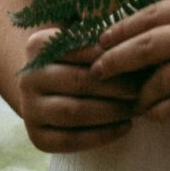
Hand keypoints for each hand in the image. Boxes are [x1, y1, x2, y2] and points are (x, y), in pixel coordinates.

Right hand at [18, 29, 141, 152]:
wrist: (47, 88)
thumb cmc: (75, 58)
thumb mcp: (80, 35)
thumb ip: (97, 29)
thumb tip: (125, 31)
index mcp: (37, 45)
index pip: (80, 49)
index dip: (111, 56)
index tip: (137, 60)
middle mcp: (28, 77)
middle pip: (79, 81)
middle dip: (116, 87)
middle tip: (141, 89)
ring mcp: (29, 109)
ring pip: (74, 112)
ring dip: (111, 112)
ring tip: (136, 108)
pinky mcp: (37, 137)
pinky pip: (71, 141)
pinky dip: (101, 136)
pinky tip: (124, 127)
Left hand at [91, 0, 169, 126]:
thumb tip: (147, 31)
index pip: (153, 12)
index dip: (122, 26)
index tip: (101, 40)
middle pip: (147, 42)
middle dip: (115, 59)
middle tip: (96, 72)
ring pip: (159, 78)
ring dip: (140, 94)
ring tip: (131, 102)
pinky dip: (160, 113)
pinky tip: (153, 116)